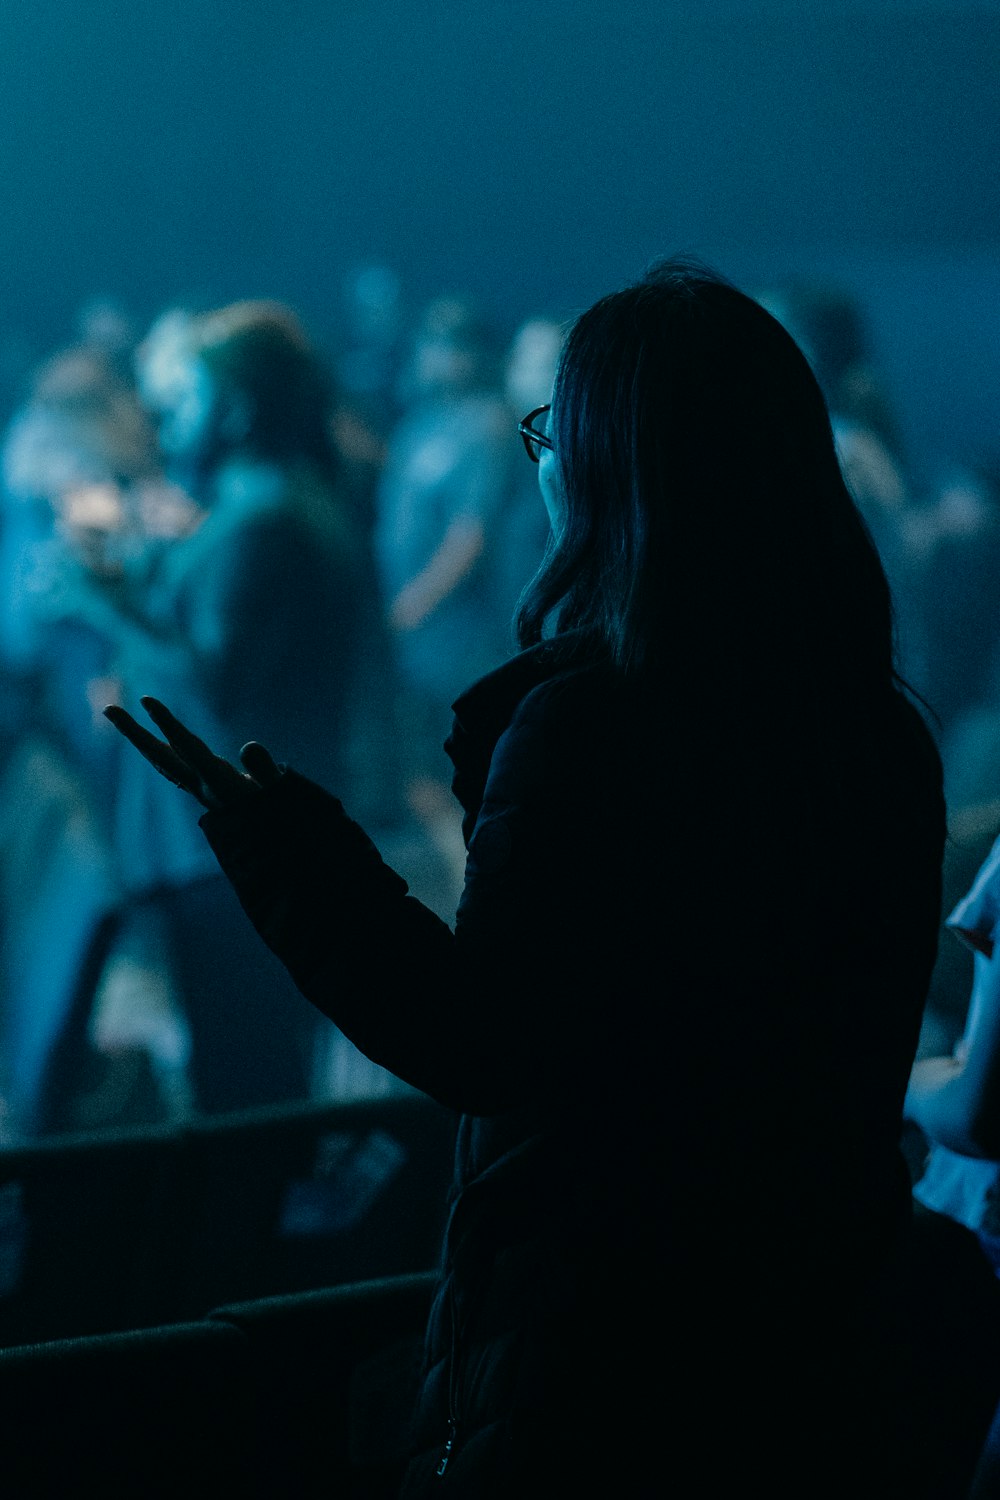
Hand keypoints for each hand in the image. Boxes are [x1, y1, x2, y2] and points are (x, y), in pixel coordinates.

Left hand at [103, 696, 280, 809]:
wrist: (276, 854)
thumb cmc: (282, 824)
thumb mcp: (280, 797)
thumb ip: (265, 771)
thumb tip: (248, 746)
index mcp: (219, 786)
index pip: (188, 750)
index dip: (169, 725)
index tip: (147, 701)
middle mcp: (204, 788)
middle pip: (162, 757)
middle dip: (135, 733)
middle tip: (108, 709)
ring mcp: (204, 790)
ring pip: (166, 761)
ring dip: (142, 740)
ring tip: (121, 718)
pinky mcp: (209, 791)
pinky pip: (178, 767)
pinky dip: (162, 751)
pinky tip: (153, 745)